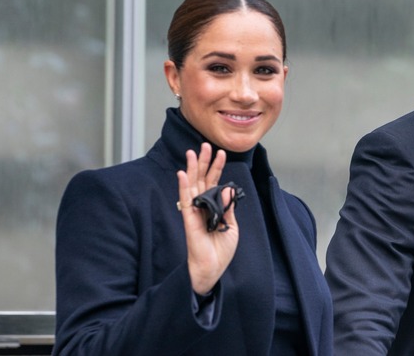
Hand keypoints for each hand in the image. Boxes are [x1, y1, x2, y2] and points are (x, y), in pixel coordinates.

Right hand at [176, 142, 238, 294]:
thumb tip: (227, 188)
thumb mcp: (231, 225)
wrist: (213, 268)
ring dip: (192, 168)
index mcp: (213, 207)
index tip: (221, 153)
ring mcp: (195, 211)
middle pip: (202, 179)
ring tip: (193, 152)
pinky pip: (185, 200)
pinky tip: (182, 174)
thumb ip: (228, 206)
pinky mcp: (189, 220)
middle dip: (204, 162)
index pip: (214, 182)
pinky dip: (183, 187)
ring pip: (192, 185)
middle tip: (205, 145)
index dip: (217, 168)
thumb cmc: (221, 249)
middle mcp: (202, 206)